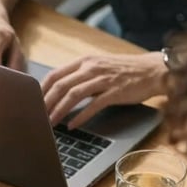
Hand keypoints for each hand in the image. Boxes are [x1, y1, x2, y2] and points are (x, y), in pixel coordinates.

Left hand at [43, 51, 165, 127]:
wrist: (153, 70)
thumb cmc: (126, 71)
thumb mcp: (100, 67)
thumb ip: (81, 76)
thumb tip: (60, 91)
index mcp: (85, 61)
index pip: (55, 74)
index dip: (41, 89)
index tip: (33, 102)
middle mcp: (92, 67)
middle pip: (61, 85)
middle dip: (46, 103)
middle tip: (37, 116)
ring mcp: (103, 79)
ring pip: (73, 94)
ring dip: (59, 110)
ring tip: (51, 123)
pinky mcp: (115, 91)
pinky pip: (93, 105)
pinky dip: (80, 116)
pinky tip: (72, 125)